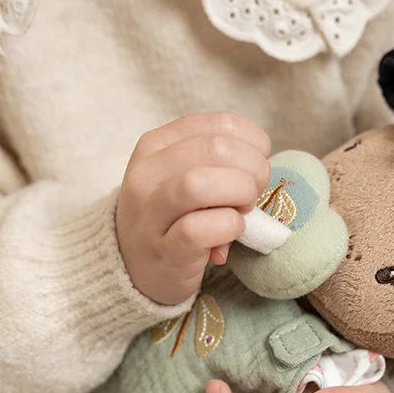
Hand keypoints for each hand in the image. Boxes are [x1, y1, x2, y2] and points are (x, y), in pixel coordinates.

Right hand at [116, 112, 270, 305]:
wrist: (133, 267)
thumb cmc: (172, 217)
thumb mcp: (183, 177)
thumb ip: (217, 163)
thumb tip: (260, 163)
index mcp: (157, 145)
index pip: (220, 125)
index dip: (253, 144)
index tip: (256, 165)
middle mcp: (147, 174)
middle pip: (217, 149)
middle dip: (253, 170)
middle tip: (252, 193)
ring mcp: (151, 214)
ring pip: (200, 183)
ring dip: (239, 195)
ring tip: (243, 211)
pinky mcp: (165, 250)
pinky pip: (201, 229)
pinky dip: (229, 227)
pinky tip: (232, 232)